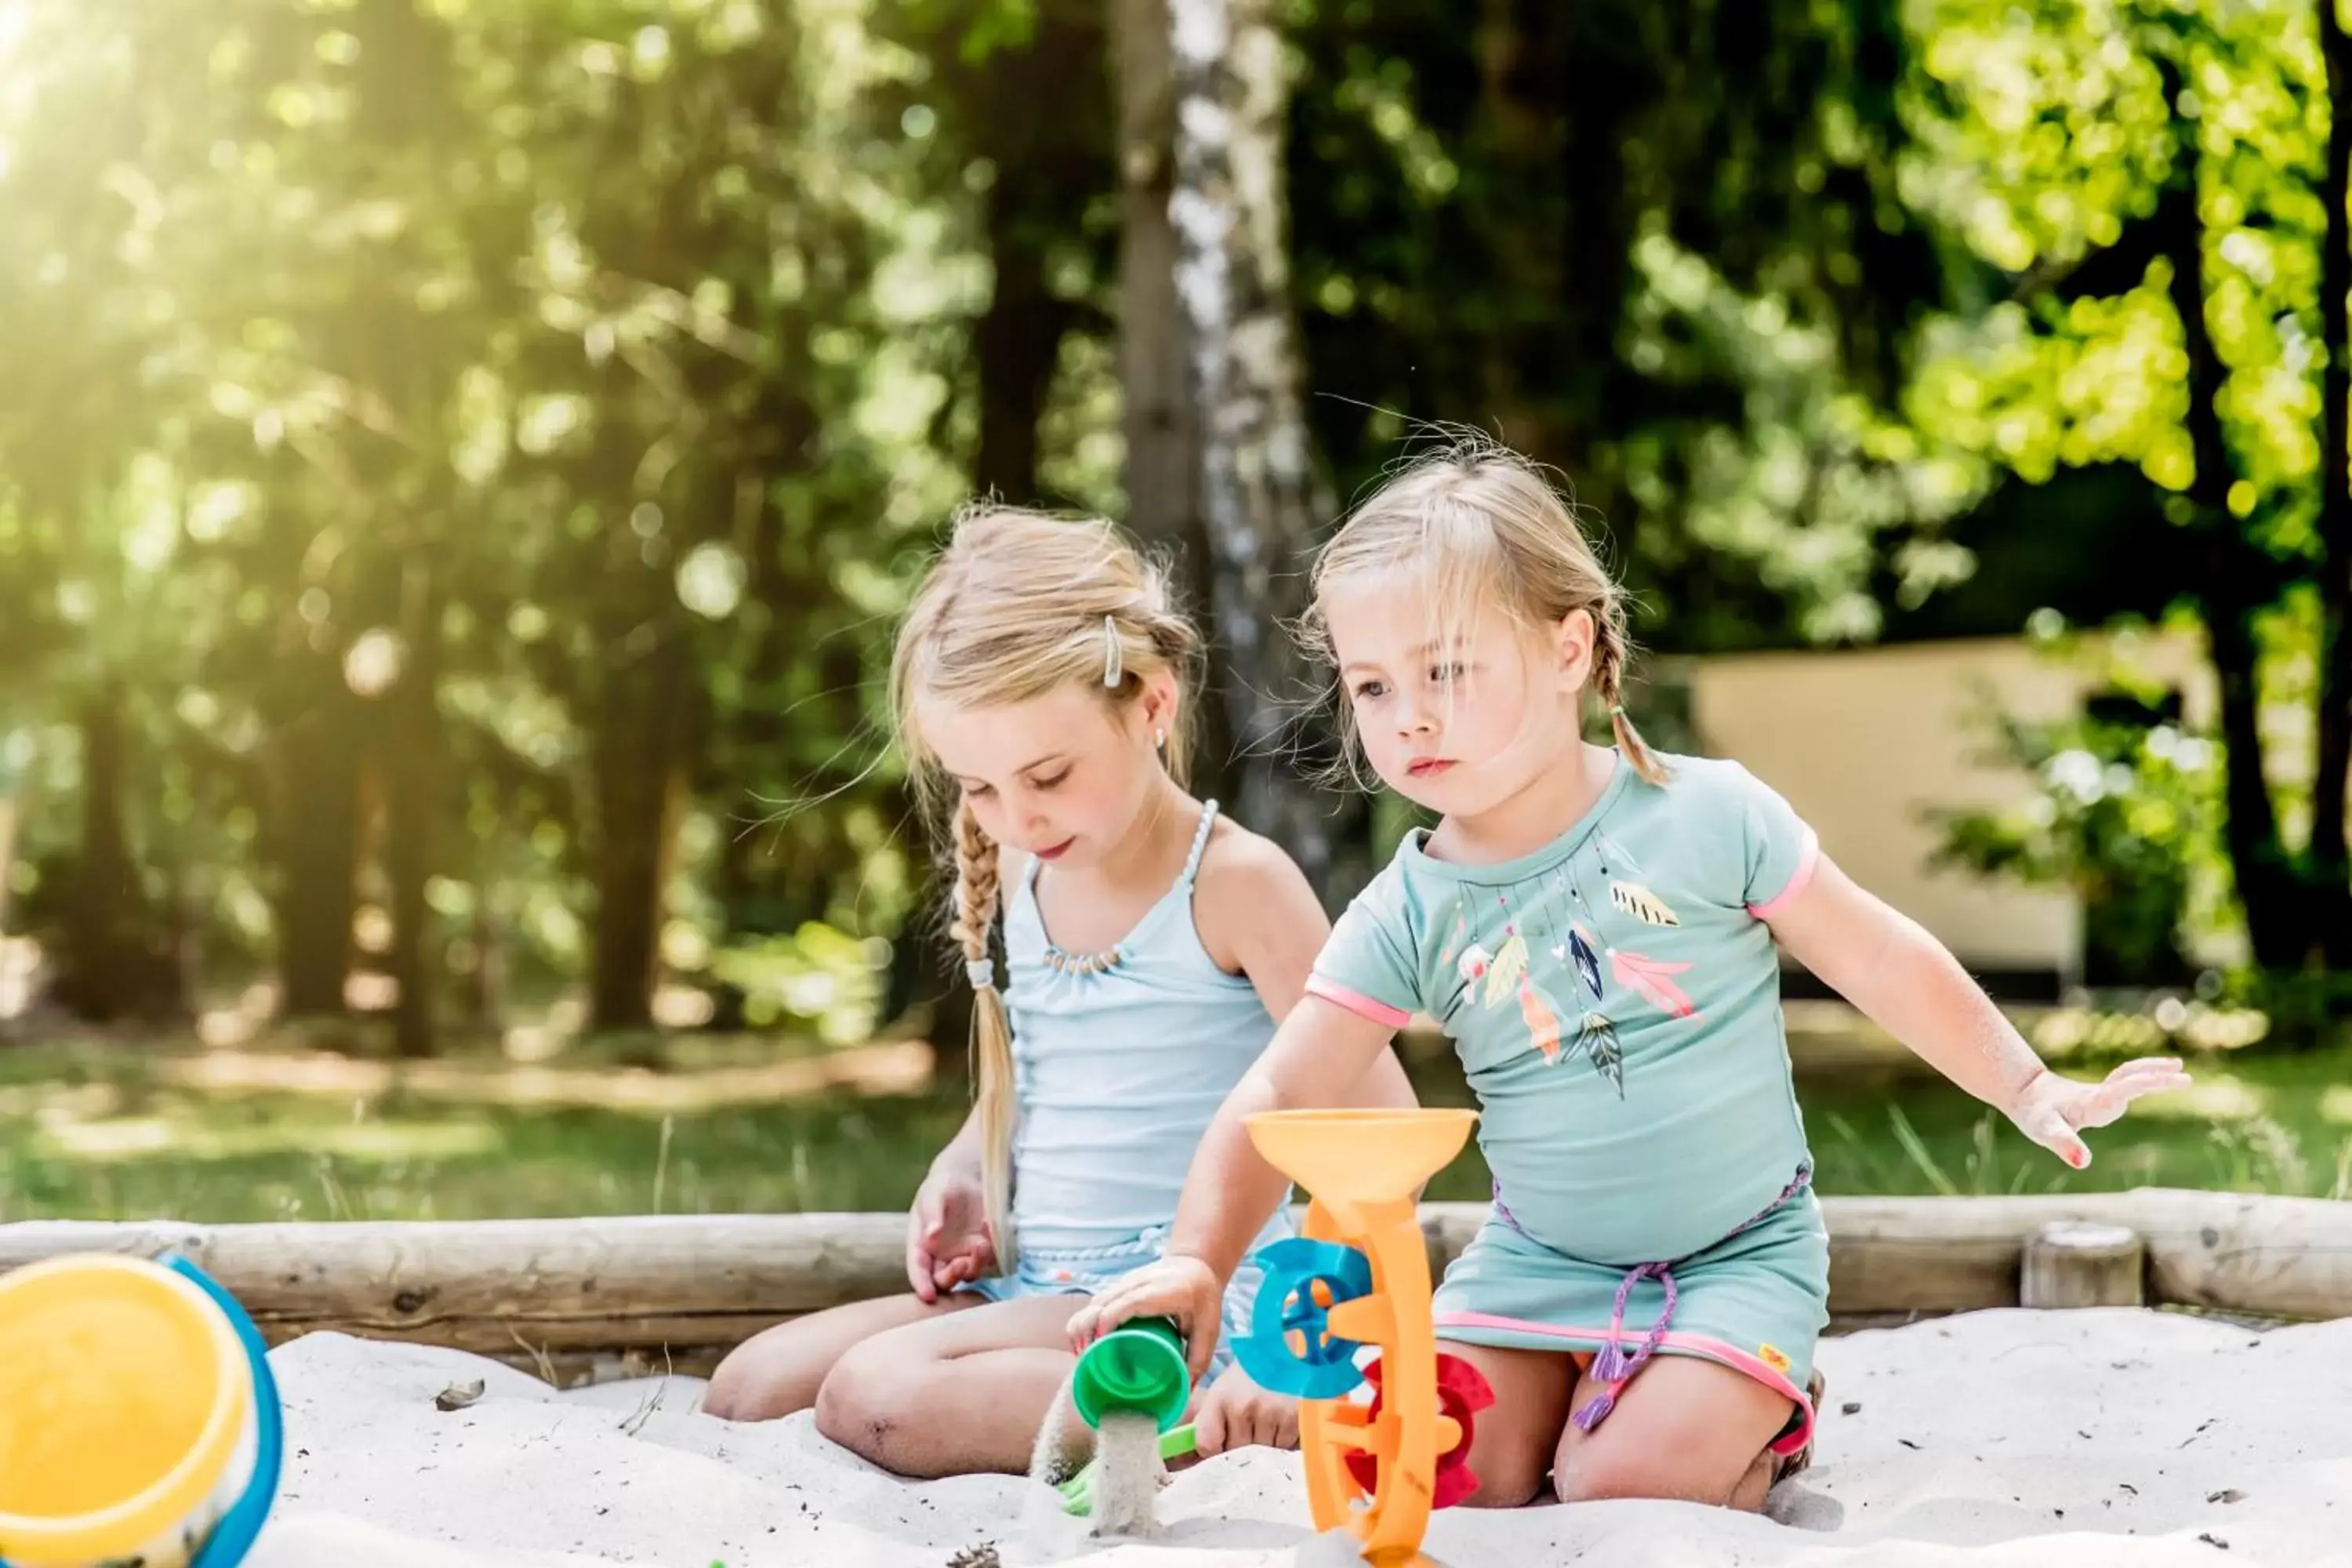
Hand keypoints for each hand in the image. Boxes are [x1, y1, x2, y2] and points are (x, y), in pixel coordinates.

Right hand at [906, 1164, 994, 1302]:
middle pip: (944, 1279)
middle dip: (952, 1277)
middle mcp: (941, 1256)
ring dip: (975, 1264)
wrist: (964, 1181)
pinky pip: (989, 1258)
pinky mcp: (983, 1249)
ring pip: (969, 1273)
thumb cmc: (941, 1188)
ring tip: (981, 1243)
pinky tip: (989, 1224)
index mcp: (921, 1246)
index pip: (918, 1270)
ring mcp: (963, 1254)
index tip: (928, 1296)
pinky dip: (992, 1249)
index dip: (921, 1284)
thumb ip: (932, 1213)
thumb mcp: (933, 1194)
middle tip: (961, 1263)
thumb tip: (932, 1234)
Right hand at [1066, 1256, 1224, 1376]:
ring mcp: (1126, 1282)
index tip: (1099, 1345)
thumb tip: (1185, 1391)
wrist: (1197, 1264)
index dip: (1108, 1321)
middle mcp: (1139, 1282)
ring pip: (1094, 1300)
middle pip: (1101, 1301)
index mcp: (1161, 1292)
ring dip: (1082, 1325)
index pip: (1125, 1303)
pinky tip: (1085, 1341)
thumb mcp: (1208, 1330)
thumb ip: (1198, 1360)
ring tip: (1081, 1354)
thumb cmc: (1204, 1299)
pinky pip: (1097, 1301)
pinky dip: (1086, 1320)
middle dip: (1085, 1328)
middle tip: (1084, 1358)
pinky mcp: (1120, 1286)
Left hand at [1193, 1363, 1296, 1455]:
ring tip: (1273, 1419)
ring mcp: (1270, 1414)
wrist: (1294, 1349)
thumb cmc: (1256, 1371)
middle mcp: (1242, 1407)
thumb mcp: (1227, 1387)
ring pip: (1262, 1453)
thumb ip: (1210, 1418)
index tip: (1222, 1442)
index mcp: (1221, 1397)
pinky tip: (1288, 1419)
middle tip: (1254, 1423)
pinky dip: (1287, 1440)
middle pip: (1236, 1452)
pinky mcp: (1295, 1419)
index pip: (1207, 1444)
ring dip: (1267, 1445)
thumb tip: (1198, 1451)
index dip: (1214, 1448)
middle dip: (1243, 1445)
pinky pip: (1285, 1448)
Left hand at [2006, 1057, 2191, 1167]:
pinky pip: (2127, 1081)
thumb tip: (2083, 1163)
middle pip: (2130, 1078)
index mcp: (2091, 1102)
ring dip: (2152, 1070)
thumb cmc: (2035, 1115)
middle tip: (2186, 1078)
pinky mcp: (2101, 1094)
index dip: (2144, 1084)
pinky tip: (2156, 1079)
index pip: (2122, 1089)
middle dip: (2156, 1077)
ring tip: (2178, 1068)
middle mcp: (2099, 1094)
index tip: (2168, 1080)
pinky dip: (2144, 1077)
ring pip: (2129, 1076)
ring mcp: (2101, 1092)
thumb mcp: (2045, 1132)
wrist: (2023, 1093)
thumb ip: (2064, 1144)